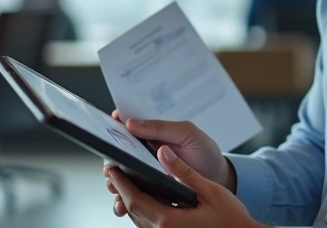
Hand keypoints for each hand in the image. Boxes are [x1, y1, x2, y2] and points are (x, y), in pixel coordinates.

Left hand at [105, 146, 266, 227]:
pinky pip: (149, 225)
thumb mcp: (209, 191)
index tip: (112, 168)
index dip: (121, 182)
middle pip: (133, 209)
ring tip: (126, 181)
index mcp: (169, 221)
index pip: (135, 199)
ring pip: (139, 219)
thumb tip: (163, 152)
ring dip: (131, 200)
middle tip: (114, 170)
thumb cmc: (231, 218)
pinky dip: (143, 210)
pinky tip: (146, 198)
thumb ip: (183, 171)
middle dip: (121, 189)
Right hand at [109, 110, 236, 191]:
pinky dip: (122, 201)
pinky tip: (123, 204)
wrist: (217, 177)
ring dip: (113, 181)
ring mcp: (143, 172)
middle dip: (110, 157)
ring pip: (119, 176)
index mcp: (151, 133)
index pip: (127, 125)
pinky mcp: (147, 191)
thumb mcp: (187, 133)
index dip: (115, 122)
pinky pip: (130, 196)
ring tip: (115, 186)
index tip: (111, 124)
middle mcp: (143, 152)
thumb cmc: (203, 151)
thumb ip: (161, 127)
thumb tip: (132, 123)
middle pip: (117, 152)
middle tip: (111, 165)